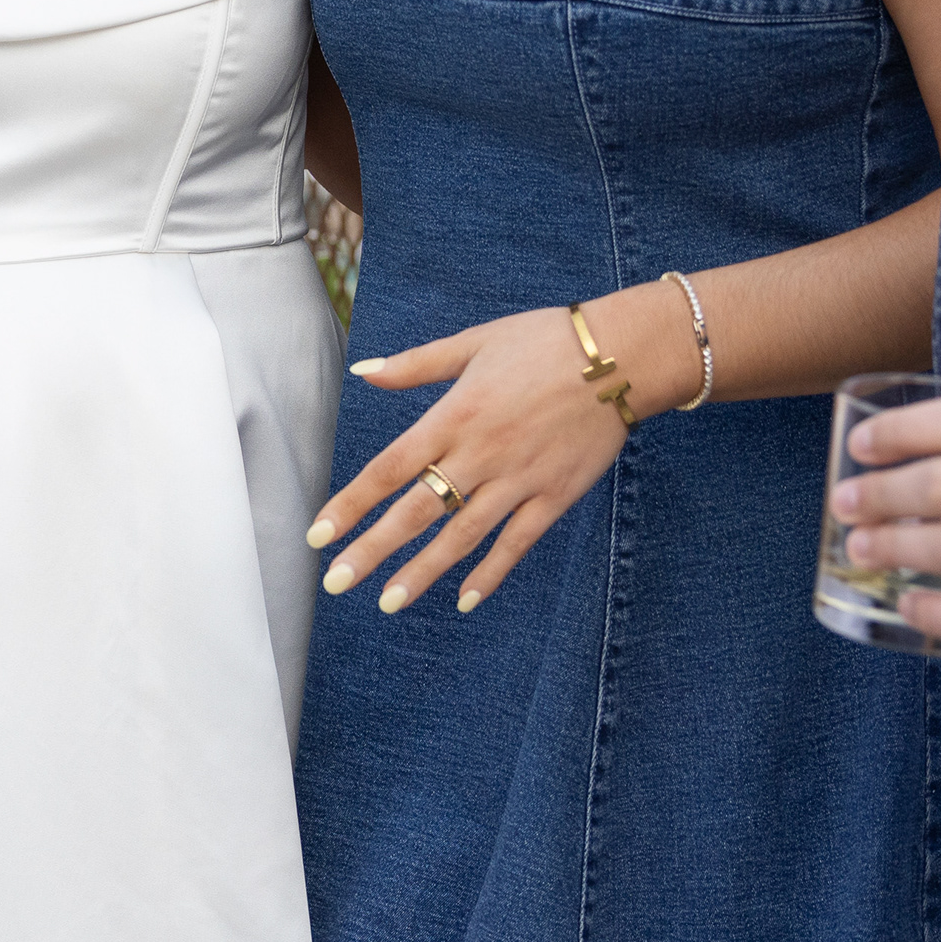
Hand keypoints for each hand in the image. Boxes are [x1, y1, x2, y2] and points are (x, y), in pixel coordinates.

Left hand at [305, 308, 626, 615]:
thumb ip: (415, 365)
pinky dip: (490, 573)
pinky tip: (465, 599)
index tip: (318, 535)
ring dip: (421, 572)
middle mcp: (481, 454)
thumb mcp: (474, 342)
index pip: (389, 469)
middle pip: (416, 512)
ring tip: (386, 601)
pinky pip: (516, 543)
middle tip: (336, 583)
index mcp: (454, 415)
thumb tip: (361, 372)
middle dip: (372, 550)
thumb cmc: (544, 340)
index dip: (351, 504)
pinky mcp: (554, 496)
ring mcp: (518, 480)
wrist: (622, 355)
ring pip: (461, 536)